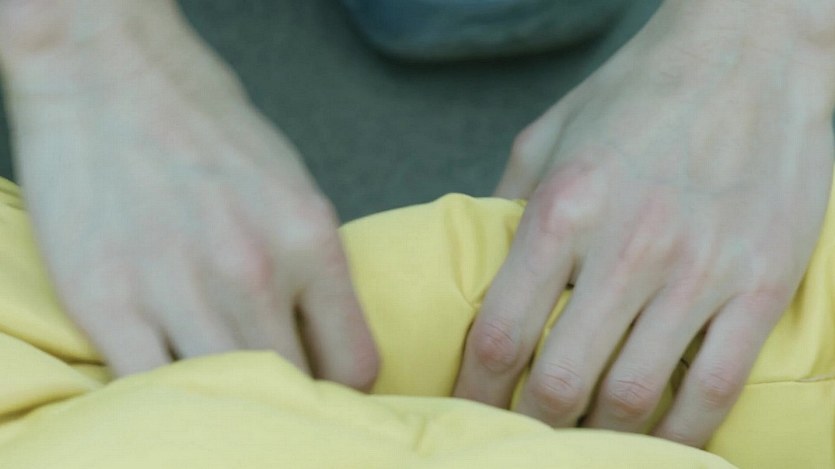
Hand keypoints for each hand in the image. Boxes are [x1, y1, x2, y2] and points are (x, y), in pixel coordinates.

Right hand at [1, 0, 378, 384]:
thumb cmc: (206, 126)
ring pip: (227, 400)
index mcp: (310, 240)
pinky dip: (161, 395)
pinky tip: (165, 374)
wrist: (110, 73)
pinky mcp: (107, 302)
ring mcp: (179, 290)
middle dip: (287, 395)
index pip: (354, 364)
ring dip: (227, 402)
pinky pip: (147, 390)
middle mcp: (254, 271)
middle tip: (269, 387)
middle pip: (294, 388)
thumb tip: (318, 336)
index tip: (321, 383)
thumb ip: (312, 269)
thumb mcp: (292, 188)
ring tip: (218, 384)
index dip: (339, 385)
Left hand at [455, 0, 834, 446]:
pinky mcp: (760, 284)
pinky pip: (714, 387)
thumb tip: (480, 271)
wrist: (754, 52)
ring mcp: (699, 270)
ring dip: (597, 436)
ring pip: (633, 397)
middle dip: (530, 425)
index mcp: (563, 208)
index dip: (476, 390)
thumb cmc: (641, 92)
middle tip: (520, 434)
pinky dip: (682, 433)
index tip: (467, 409)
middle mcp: (627, 247)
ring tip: (579, 439)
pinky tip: (657, 442)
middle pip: (560, 381)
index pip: (501, 334)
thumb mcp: (549, 136)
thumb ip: (505, 207)